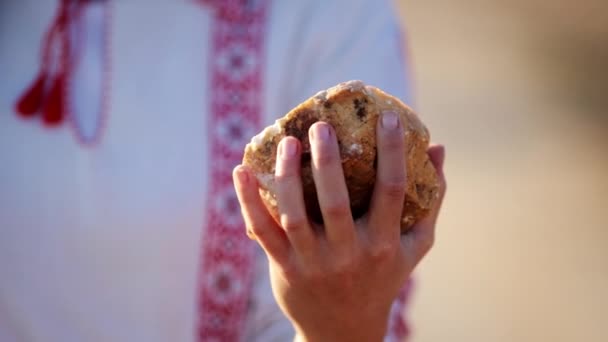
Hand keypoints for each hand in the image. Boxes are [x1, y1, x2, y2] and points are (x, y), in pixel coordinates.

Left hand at [233, 111, 446, 341]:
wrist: (344, 329)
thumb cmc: (383, 277)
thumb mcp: (414, 246)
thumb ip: (431, 200)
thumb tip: (438, 149)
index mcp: (384, 244)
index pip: (392, 191)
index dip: (391, 152)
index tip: (385, 117)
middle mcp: (349, 254)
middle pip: (336, 203)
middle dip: (328, 162)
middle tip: (321, 126)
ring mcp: (313, 262)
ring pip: (295, 215)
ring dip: (287, 176)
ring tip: (288, 142)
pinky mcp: (285, 267)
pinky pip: (263, 231)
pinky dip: (248, 201)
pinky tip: (241, 171)